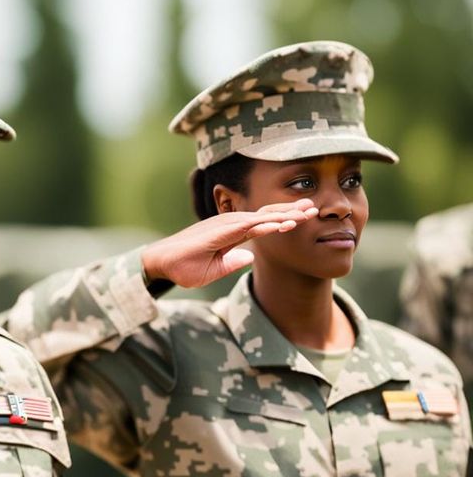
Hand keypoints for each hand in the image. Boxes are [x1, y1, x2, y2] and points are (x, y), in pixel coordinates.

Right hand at [139, 200, 318, 288]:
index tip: (303, 216)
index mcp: (229, 233)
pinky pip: (250, 226)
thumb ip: (233, 261)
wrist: (162, 263)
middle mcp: (229, 225)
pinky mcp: (220, 231)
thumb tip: (250, 256)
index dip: (282, 218)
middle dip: (290, 210)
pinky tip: (287, 223)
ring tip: (308, 212)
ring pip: (261, 218)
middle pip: (264, 215)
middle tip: (314, 207)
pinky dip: (270, 224)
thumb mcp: (215, 269)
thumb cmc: (185, 267)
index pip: (261, 223)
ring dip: (285, 214)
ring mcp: (224, 226)